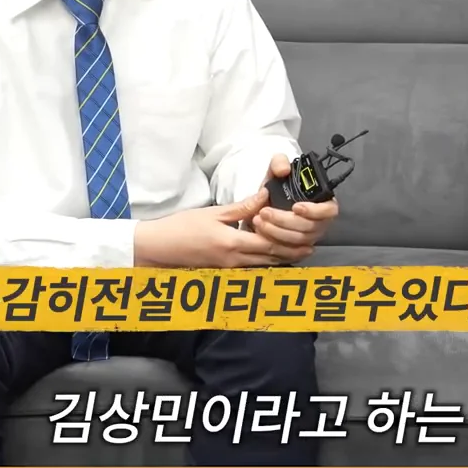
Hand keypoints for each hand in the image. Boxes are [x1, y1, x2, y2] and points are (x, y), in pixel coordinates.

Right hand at [134, 186, 313, 268]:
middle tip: (309, 248)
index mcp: (232, 244)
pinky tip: (270, 257)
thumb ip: (241, 207)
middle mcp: (233, 261)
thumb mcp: (213, 213)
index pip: (268, 245)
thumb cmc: (182, 227)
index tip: (306, 240)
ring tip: (297, 253)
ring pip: (261, 267)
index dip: (289, 243)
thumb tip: (264, 196)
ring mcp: (228, 269)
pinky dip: (263, 263)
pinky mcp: (222, 272)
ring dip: (279, 260)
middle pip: (269, 260)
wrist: (158, 248)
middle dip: (290, 255)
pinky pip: (249, 269)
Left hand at [249, 152, 338, 252]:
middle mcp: (319, 222)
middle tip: (265, 212)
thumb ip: (279, 162)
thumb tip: (283, 169)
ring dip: (276, 231)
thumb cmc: (276, 188)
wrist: (263, 204)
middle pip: (310, 228)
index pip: (329, 210)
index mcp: (322, 202)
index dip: (314, 211)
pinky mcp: (295, 248)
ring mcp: (308, 237)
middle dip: (285, 221)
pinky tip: (260, 232)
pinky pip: (288, 251)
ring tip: (258, 219)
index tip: (296, 206)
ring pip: (297, 240)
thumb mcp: (276, 170)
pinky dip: (273, 242)